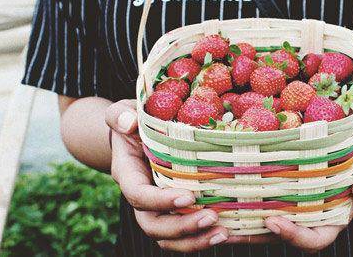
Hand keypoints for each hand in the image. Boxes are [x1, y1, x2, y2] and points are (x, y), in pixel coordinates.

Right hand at [105, 100, 228, 252]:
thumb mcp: (123, 113)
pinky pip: (187, 234)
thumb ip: (119, 115)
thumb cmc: (134, 122)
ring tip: (224, 233)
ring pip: (170, 237)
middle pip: (154, 225)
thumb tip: (128, 122)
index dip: (160, 201)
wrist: (137, 136)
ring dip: (196, 240)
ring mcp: (158, 209)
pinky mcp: (176, 212)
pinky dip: (207, 237)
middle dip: (182, 227)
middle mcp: (142, 198)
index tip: (187, 196)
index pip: (138, 195)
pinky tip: (233, 233)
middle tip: (212, 218)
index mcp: (129, 175)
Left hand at [227, 136, 352, 252]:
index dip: (293, 236)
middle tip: (224, 228)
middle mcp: (309, 217)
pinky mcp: (281, 191)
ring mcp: (293, 205)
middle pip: (278, 235)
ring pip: (264, 222)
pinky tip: (221, 196)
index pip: (314, 239)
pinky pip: (261, 202)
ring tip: (211, 217)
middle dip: (251, 235)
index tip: (272, 221)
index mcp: (333, 219)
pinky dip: (242, 203)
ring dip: (239, 223)